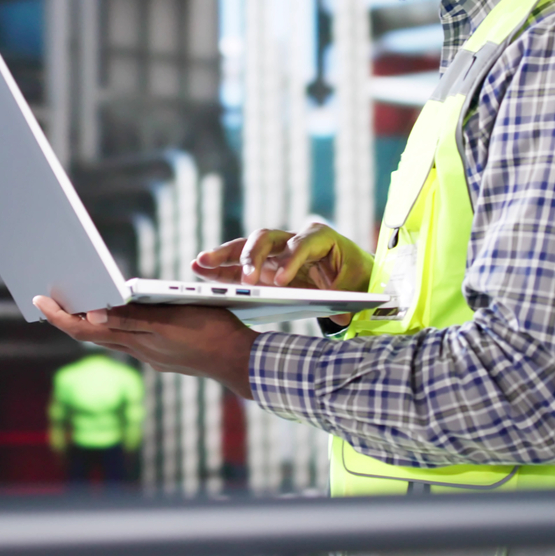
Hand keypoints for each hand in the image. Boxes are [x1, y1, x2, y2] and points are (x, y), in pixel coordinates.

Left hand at [33, 297, 255, 400]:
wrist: (240, 362)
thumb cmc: (212, 332)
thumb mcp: (172, 317)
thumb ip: (133, 317)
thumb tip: (94, 314)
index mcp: (139, 340)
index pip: (86, 330)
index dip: (61, 316)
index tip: (39, 302)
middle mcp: (140, 351)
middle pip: (93, 336)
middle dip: (69, 318)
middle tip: (47, 301)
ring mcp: (152, 356)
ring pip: (112, 339)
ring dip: (92, 324)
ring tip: (77, 305)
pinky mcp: (164, 357)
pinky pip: (130, 342)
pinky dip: (116, 329)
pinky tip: (117, 318)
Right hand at [192, 223, 372, 292]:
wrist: (353, 273)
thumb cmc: (355, 276)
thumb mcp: (355, 286)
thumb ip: (346, 299)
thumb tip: (341, 317)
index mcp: (320, 238)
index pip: (301, 244)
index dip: (290, 261)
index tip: (279, 282)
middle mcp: (293, 239)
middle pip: (267, 238)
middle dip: (253, 256)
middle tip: (246, 280)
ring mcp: (275, 251)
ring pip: (246, 246)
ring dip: (223, 255)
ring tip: (200, 263)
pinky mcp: (264, 265)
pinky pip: (238, 262)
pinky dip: (220, 266)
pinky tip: (199, 269)